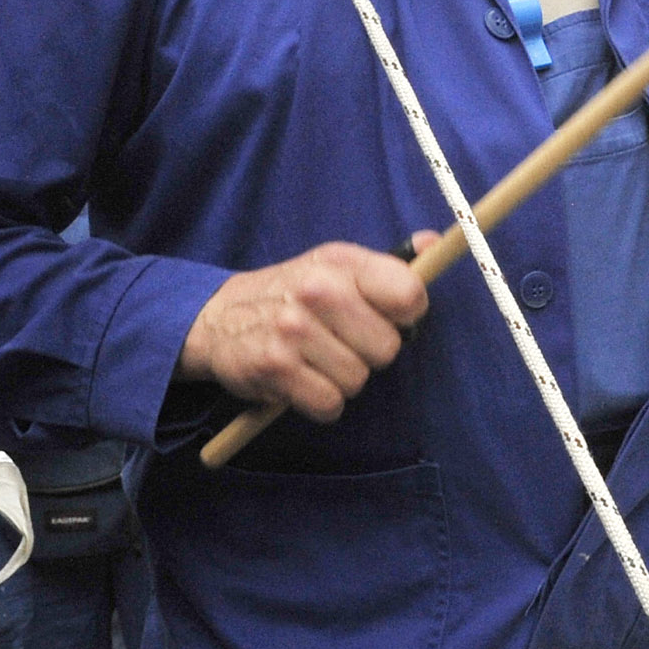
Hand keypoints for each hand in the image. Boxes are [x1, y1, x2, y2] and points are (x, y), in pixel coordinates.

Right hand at [180, 239, 433, 422]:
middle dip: (368, 354)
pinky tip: (302, 381)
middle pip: (387, 349)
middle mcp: (317, 290)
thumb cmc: (292, 293)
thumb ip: (388, 264)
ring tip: (316, 360)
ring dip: (341, 380)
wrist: (218, 317)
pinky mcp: (275, 367)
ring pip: (358, 381)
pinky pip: (328, 404)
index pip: (409, 294)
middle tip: (339, 342)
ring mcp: (293, 329)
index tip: (387, 317)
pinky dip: (320, 402)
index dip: (407, 316)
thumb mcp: (336, 266)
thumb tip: (431, 244)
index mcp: (341, 261)